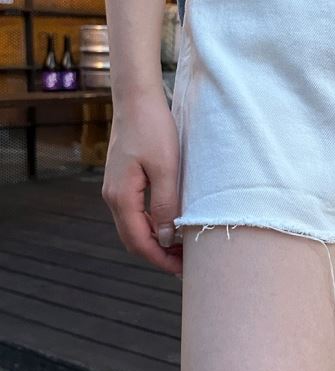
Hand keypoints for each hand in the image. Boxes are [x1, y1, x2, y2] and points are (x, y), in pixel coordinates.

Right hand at [102, 92, 182, 275]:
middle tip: (185, 264)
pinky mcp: (123, 181)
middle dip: (158, 255)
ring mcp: (116, 189)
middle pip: (133, 239)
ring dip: (155, 241)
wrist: (137, 100)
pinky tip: (170, 225)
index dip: (159, 259)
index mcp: (121, 196)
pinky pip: (135, 213)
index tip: (181, 270)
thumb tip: (165, 238)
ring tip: (182, 247)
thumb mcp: (166, 168)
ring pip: (133, 227)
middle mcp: (113, 196)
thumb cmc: (153, 129)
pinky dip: (151, 225)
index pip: (138, 241)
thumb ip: (165, 204)